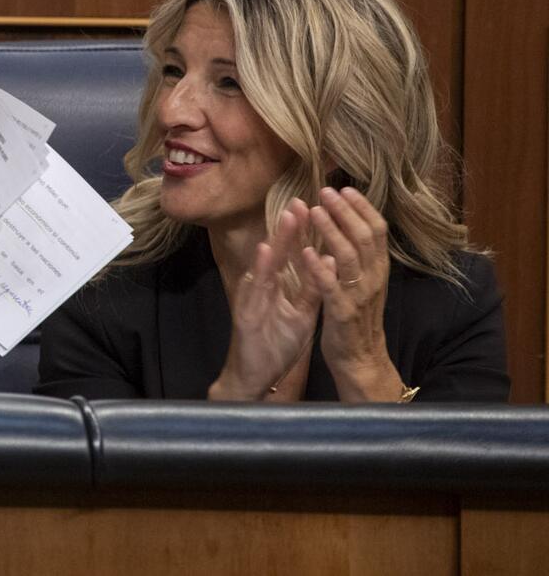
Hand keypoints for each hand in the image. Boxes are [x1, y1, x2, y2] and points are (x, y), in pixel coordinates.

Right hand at [209, 199, 320, 399]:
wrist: (254, 374)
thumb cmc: (277, 343)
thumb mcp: (302, 314)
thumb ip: (312, 288)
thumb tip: (329, 262)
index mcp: (281, 287)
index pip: (293, 255)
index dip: (304, 232)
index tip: (315, 208)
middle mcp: (264, 287)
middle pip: (278, 253)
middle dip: (290, 228)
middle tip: (301, 201)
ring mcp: (253, 298)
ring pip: (265, 264)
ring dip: (275, 241)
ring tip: (287, 218)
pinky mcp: (245, 313)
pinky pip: (254, 290)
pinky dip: (259, 270)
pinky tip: (264, 253)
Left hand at [304, 186, 402, 400]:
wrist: (359, 357)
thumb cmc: (356, 315)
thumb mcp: (363, 281)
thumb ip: (359, 255)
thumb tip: (351, 223)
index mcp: (378, 269)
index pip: (377, 231)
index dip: (362, 208)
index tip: (345, 189)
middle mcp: (373, 278)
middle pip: (364, 237)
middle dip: (345, 212)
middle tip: (326, 191)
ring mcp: (359, 295)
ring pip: (349, 256)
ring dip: (331, 231)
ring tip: (314, 211)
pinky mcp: (342, 312)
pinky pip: (331, 286)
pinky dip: (319, 266)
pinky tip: (306, 251)